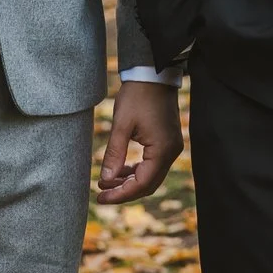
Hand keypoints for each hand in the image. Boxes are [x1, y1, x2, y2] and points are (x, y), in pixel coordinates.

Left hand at [97, 80, 183, 203]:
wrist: (153, 74)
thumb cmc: (137, 96)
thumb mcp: (121, 125)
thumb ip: (114, 154)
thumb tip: (105, 181)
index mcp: (162, 149)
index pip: (141, 184)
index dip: (120, 194)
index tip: (100, 197)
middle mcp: (171, 152)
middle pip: (148, 184)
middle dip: (124, 192)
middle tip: (101, 195)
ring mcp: (172, 147)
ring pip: (151, 176)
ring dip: (130, 182)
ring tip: (107, 183)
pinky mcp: (168, 142)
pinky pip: (154, 165)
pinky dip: (137, 171)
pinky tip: (121, 170)